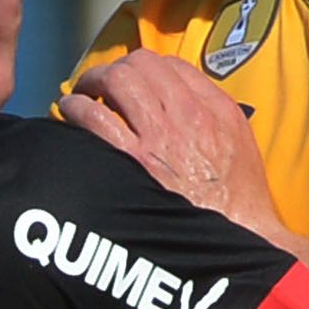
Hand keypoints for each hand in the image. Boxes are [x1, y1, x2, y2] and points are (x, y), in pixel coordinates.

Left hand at [60, 52, 284, 238]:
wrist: (233, 242)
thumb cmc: (237, 205)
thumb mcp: (240, 149)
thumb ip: (213, 120)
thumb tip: (184, 105)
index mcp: (215, 110)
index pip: (172, 66)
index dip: (145, 68)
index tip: (133, 79)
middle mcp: (186, 115)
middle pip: (140, 66)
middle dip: (114, 69)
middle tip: (99, 83)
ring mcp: (157, 137)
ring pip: (115, 81)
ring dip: (91, 83)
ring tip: (80, 95)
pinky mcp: (130, 162)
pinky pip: (94, 117)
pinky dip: (75, 109)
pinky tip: (68, 114)